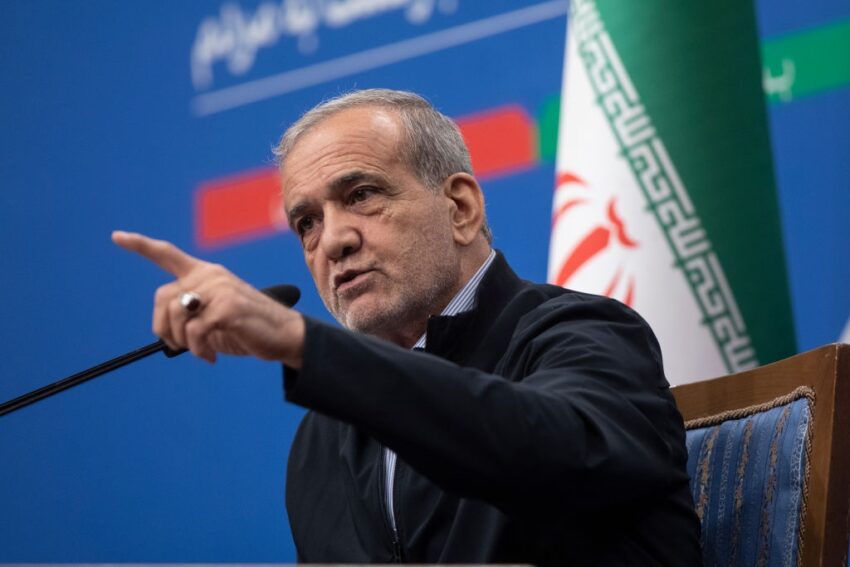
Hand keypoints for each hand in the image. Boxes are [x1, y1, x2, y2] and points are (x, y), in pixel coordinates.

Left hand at [112, 231, 304, 366]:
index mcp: (206, 273)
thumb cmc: (248, 329)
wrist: (285, 335)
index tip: (117, 236)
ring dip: (182, 342)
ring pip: (176, 316)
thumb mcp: (214, 316)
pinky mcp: (226, 308)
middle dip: (162, 327)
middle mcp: (211, 276)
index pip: (168, 254)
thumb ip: (191, 312)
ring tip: (201, 351)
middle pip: (162, 297)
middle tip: (177, 346)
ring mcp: (219, 289)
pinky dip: (197, 350)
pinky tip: (210, 356)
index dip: (140, 246)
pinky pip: (193, 333)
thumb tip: (163, 330)